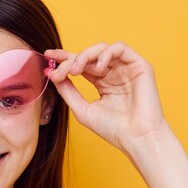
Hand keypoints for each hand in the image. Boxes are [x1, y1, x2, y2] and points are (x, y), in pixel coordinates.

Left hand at [44, 42, 169, 153]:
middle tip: (58, 70)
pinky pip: (120, 48)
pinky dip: (105, 54)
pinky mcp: (139, 66)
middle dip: (70, 59)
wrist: (136, 138)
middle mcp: (113, 73)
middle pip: (88, 56)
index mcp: (101, 82)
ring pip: (102, 48)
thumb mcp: (82, 109)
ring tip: (76, 71)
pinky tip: (98, 68)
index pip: (81, 65)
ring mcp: (126, 69)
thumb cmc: (113, 129)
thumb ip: (68, 91)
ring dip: (85, 56)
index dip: (64, 59)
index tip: (47, 58)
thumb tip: (52, 74)